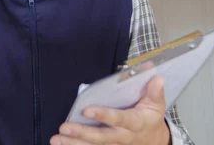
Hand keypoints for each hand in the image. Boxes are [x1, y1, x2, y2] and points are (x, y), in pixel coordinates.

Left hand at [50, 76, 170, 144]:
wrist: (155, 140)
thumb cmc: (150, 117)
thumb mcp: (156, 103)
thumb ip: (155, 91)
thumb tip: (156, 76)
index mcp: (136, 123)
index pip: (119, 119)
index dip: (104, 115)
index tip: (87, 110)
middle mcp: (124, 136)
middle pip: (102, 138)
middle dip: (82, 134)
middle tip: (64, 127)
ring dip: (74, 144)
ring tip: (56, 139)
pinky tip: (60, 144)